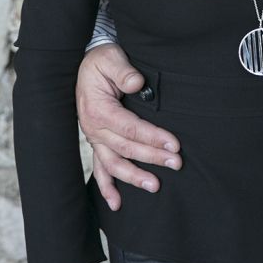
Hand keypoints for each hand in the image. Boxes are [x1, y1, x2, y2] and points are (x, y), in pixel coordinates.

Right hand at [76, 45, 181, 210]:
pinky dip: (106, 187)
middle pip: (126, 148)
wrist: (86, 64)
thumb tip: (137, 83)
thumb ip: (123, 71)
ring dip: (133, 176)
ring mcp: (94, 137)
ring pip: (113, 163)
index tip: (174, 144)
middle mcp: (93, 127)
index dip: (152, 137)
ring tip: (155, 186)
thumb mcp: (111, 58)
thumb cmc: (102, 61)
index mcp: (98, 109)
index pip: (130, 128)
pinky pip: (100, 168)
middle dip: (152, 157)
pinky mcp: (97, 142)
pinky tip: (116, 204)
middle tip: (176, 164)